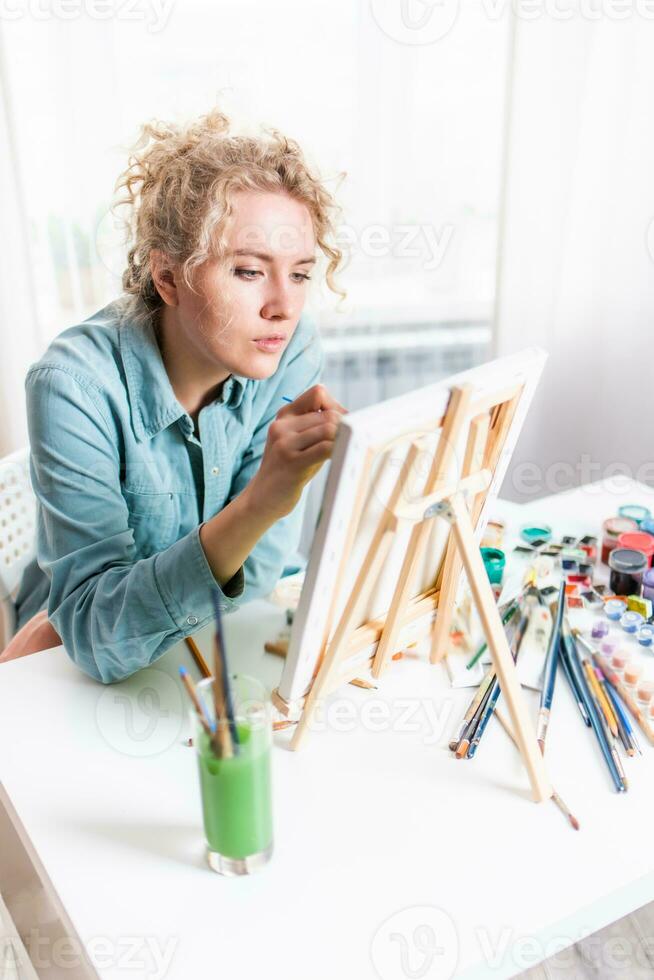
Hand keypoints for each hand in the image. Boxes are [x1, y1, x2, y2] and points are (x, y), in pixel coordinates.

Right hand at [249, 384, 346, 519]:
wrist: (264, 497)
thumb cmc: (290, 468)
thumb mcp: (298, 440)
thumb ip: (317, 424)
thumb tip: (350, 416)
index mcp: (285, 415)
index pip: (318, 393)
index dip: (336, 407)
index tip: (339, 426)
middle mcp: (282, 425)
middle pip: (328, 414)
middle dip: (343, 427)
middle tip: (346, 443)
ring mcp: (285, 443)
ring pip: (328, 429)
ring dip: (342, 440)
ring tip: (341, 452)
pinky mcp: (292, 462)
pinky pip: (325, 448)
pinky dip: (338, 450)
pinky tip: (338, 459)